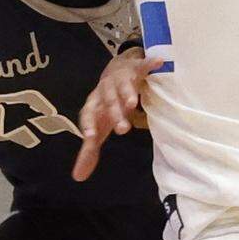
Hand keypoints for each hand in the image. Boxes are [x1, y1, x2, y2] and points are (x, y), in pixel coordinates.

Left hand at [72, 48, 160, 181]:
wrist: (114, 71)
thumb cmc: (105, 106)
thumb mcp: (98, 126)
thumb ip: (89, 151)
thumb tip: (78, 177)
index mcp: (94, 105)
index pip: (88, 115)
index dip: (89, 124)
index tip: (91, 137)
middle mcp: (105, 91)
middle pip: (108, 103)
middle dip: (114, 114)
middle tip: (123, 129)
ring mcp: (119, 78)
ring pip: (122, 86)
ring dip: (126, 93)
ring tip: (133, 103)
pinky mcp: (135, 69)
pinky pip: (142, 65)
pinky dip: (150, 64)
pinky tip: (160, 63)